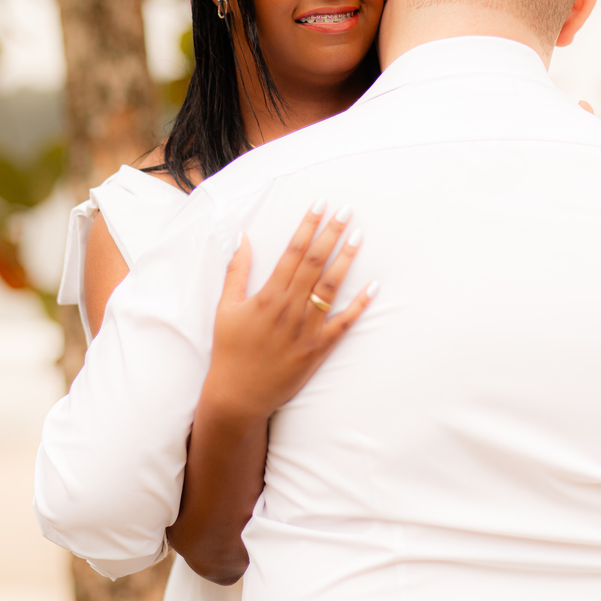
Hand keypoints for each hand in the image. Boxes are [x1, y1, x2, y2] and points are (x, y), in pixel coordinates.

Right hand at [202, 200, 377, 424]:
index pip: (292, 253)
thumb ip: (236, 271)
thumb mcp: (226, 308)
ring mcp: (306, 329)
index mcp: (267, 296)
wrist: (238, 395)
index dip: (307, 226)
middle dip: (331, 234)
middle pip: (315, 263)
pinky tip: (374, 287)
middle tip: (346, 210)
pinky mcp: (319, 348)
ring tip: (358, 236)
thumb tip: (243, 237)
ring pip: (331, 287)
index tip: (319, 205)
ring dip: (346, 260)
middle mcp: (289, 309)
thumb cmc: (230, 350)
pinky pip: (344, 324)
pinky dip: (360, 305)